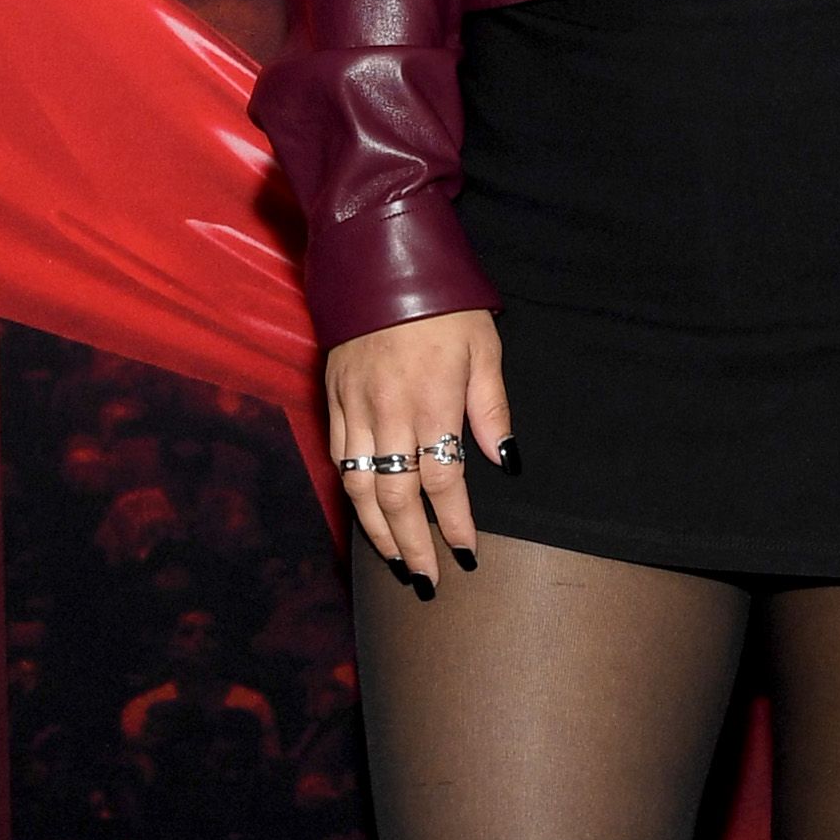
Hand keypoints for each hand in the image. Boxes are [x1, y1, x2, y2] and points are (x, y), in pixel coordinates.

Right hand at [325, 306, 509, 588]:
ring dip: (378, 530)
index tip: (467, 552)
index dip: (455, 523)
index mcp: (433, 403)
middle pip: (397, 496)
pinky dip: (350, 491)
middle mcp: (390, 412)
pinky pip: (338, 457)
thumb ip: (491, 408)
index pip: (444, 481)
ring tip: (396, 560)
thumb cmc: (444, 303)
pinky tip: (363, 512)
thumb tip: (505, 460)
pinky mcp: (334, 397)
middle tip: (427, 578)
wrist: (380, 260)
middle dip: (413, 544)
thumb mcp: (484, 348)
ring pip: (360, 485)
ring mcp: (356, 407)